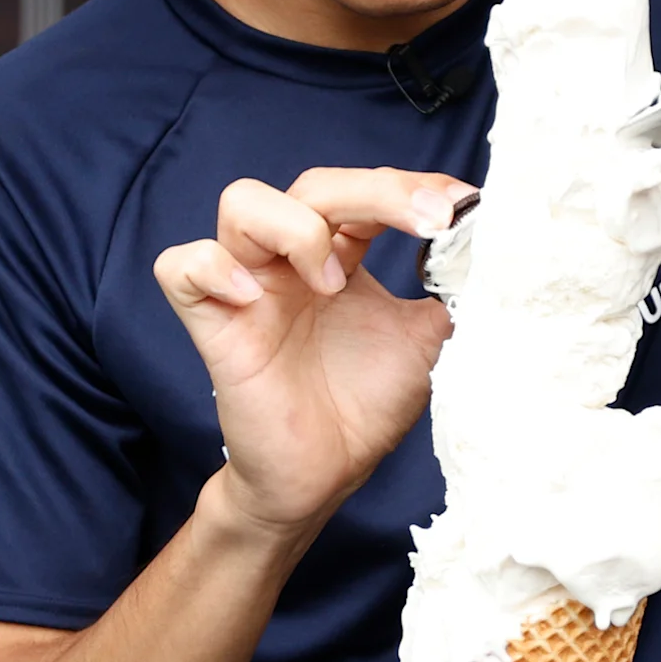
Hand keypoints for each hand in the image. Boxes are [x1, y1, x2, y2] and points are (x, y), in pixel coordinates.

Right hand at [152, 167, 464, 540]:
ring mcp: (247, 287)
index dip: (410, 186)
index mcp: (337, 255)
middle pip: (312, 185)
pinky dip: (213, 268)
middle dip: (375, 192)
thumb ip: (445, 296)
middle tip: (428, 221)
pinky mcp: (213, 327)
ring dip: (297, 226)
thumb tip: (479, 258)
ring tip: (333, 283)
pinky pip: (181, 268)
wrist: (324, 476)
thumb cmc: (361, 408)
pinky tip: (253, 297)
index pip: (363, 192)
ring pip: (242, 204)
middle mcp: (289, 260)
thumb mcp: (423, 343)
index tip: (460, 206)